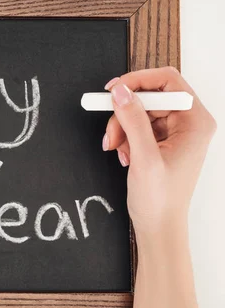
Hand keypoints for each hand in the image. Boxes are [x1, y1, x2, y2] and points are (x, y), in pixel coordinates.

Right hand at [102, 67, 215, 240]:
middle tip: (111, 134)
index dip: (137, 81)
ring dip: (122, 128)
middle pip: (149, 96)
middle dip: (125, 113)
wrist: (159, 226)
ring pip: (139, 111)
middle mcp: (189, 123)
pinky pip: (137, 126)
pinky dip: (124, 138)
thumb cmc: (161, 199)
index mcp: (196, 122)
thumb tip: (120, 91)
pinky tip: (124, 155)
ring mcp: (175, 132)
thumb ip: (132, 121)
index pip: (167, 81)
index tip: (113, 90)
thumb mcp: (144, 157)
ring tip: (117, 149)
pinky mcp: (162, 141)